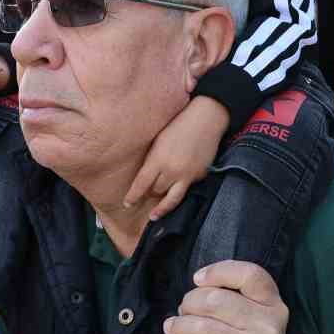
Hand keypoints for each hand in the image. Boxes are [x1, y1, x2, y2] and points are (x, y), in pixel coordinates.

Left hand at [123, 97, 228, 219]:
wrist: (207, 118)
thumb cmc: (179, 123)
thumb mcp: (159, 139)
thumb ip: (152, 158)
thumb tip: (146, 175)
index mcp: (158, 159)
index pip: (141, 185)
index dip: (133, 196)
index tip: (127, 204)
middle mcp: (172, 170)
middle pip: (156, 192)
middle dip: (149, 195)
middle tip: (144, 197)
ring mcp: (188, 175)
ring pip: (171, 199)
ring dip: (162, 207)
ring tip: (155, 215)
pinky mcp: (200, 176)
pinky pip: (187, 187)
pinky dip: (181, 187)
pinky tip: (179, 182)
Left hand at [162, 260, 293, 333]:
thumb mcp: (258, 318)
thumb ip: (235, 297)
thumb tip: (194, 290)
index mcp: (274, 306)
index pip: (250, 274)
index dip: (219, 271)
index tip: (198, 280)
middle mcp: (268, 328)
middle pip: (215, 300)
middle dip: (189, 303)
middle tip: (182, 313)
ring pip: (200, 328)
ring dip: (177, 327)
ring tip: (172, 329)